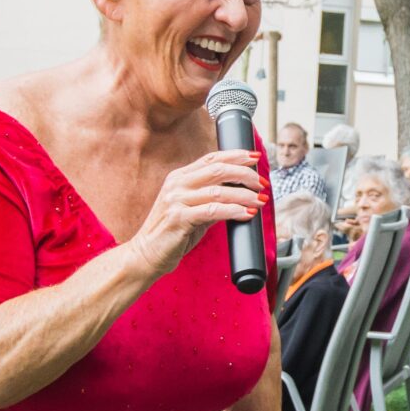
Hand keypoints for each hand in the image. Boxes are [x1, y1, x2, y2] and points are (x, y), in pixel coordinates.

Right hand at [130, 150, 264, 276]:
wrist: (147, 255)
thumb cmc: (172, 234)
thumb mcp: (193, 210)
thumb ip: (212, 200)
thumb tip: (242, 195)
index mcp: (179, 177)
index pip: (211, 158)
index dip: (236, 155)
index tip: (255, 157)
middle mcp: (177, 184)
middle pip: (218, 169)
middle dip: (245, 174)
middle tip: (262, 183)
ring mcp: (176, 200)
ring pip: (219, 191)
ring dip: (244, 195)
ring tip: (260, 200)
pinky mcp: (179, 218)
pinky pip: (213, 211)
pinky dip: (234, 211)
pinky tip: (246, 214)